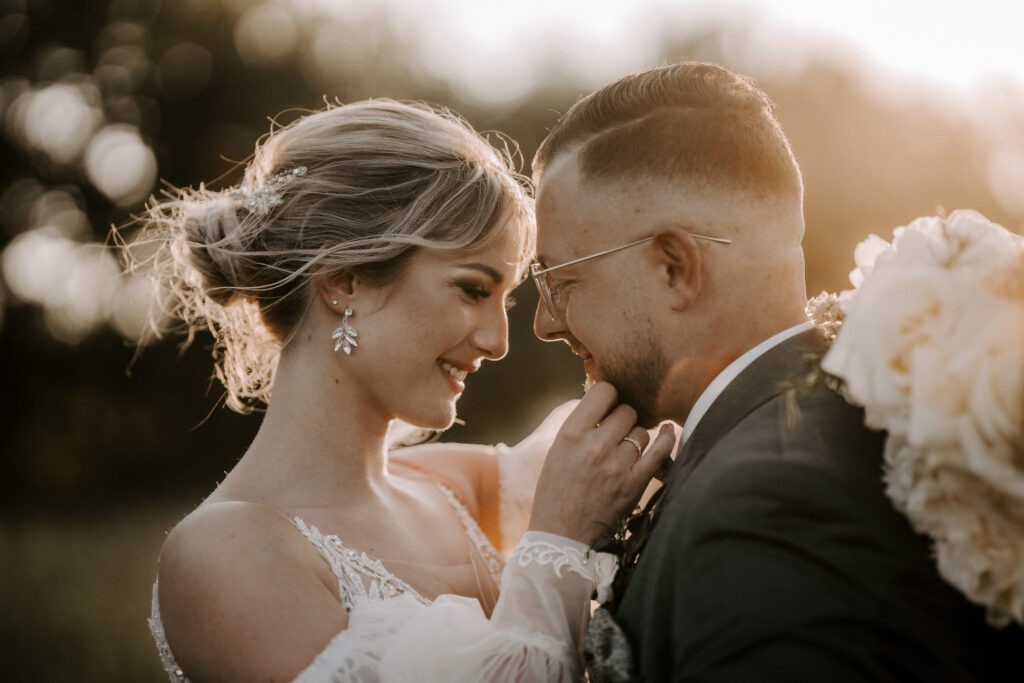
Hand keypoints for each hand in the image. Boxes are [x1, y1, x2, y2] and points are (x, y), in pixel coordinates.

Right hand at [527, 382, 675, 543]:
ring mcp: (617, 465)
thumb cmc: (556, 492)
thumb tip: (609, 404)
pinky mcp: (635, 484)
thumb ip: (581, 426)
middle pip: (627, 411)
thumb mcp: (557, 452)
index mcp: (571, 434)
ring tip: (622, 453)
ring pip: (642, 431)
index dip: (608, 395)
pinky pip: (661, 450)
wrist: (561, 536)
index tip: (607, 406)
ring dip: (636, 438)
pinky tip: (667, 432)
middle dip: (622, 419)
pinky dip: (667, 438)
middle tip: (614, 434)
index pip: (604, 391)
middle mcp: (595, 446)